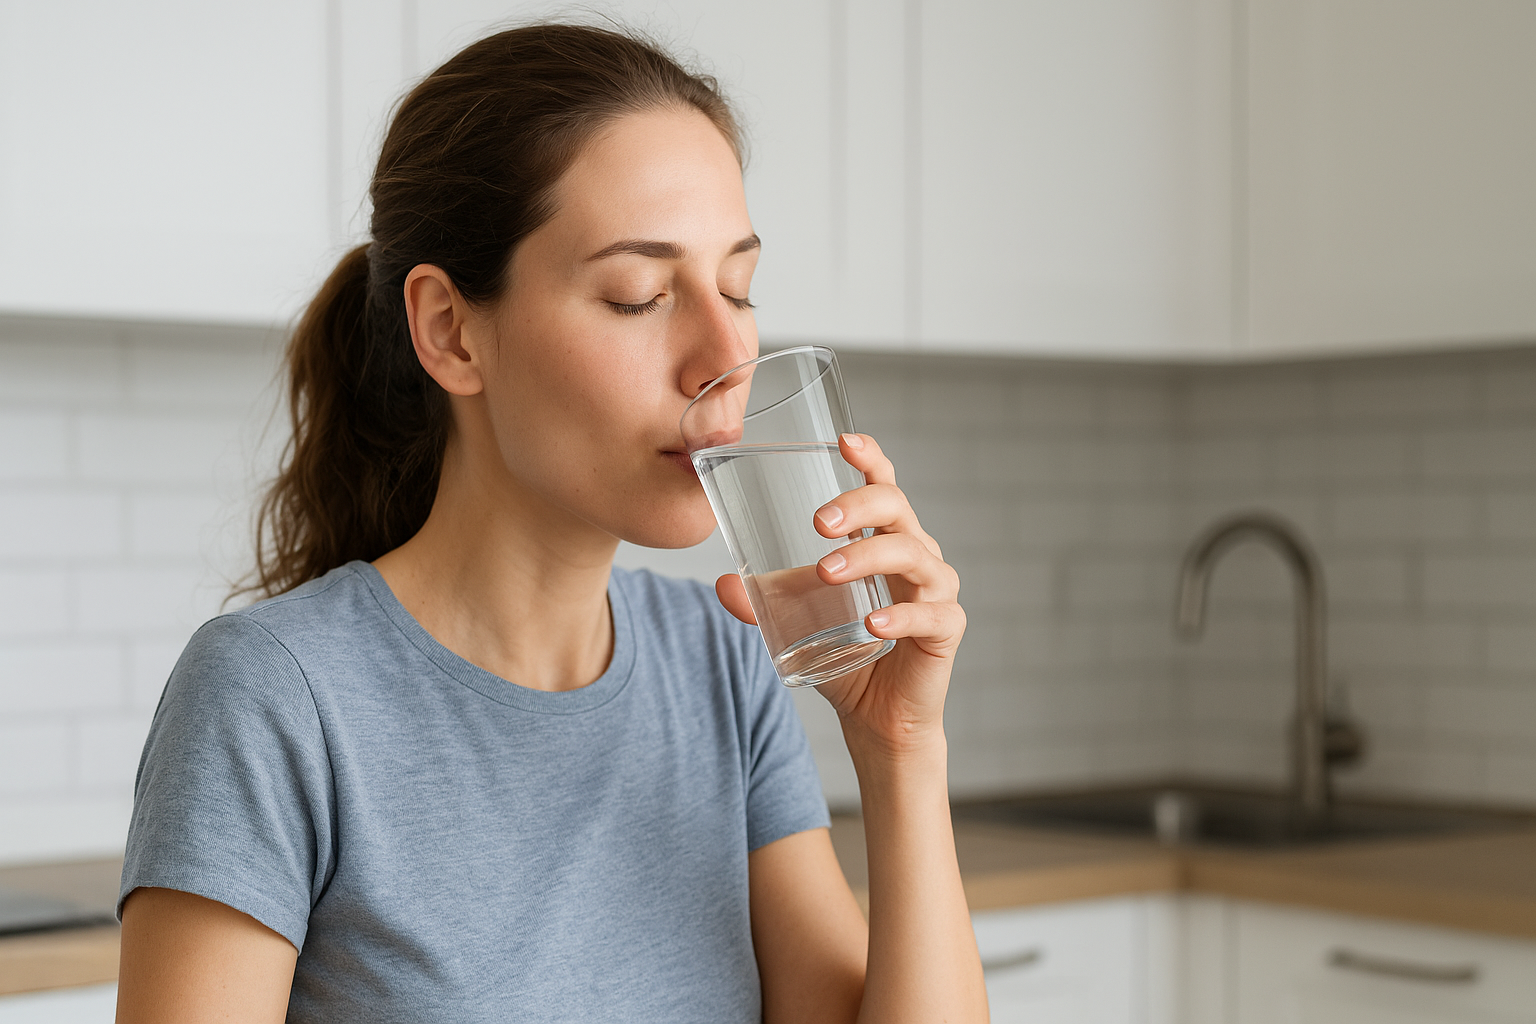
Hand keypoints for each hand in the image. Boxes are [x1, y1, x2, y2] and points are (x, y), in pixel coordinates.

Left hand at [715, 433, 963, 757]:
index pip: (884, 484)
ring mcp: (936, 590)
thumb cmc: (845, 654)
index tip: (844, 442)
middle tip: (817, 523)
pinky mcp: (946, 629)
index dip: (870, 458)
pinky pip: (930, 614)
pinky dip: (901, 615)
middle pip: (898, 508)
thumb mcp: (796, 621)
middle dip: (859, 505)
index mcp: (885, 539)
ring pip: (914, 555)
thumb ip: (761, 600)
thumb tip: (722, 582)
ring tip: (826, 571)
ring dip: (867, 557)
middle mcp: (916, 555)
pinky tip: (874, 623)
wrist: (876, 716)